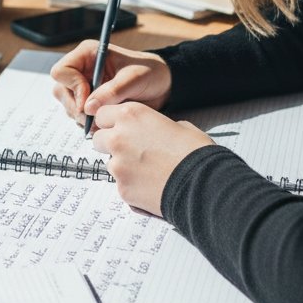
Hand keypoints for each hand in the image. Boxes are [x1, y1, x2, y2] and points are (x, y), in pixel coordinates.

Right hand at [50, 41, 171, 126]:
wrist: (162, 85)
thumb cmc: (150, 73)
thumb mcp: (133, 79)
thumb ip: (112, 92)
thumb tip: (88, 107)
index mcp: (88, 54)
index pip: (62, 71)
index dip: (72, 87)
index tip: (89, 101)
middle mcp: (81, 69)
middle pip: (60, 90)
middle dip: (75, 106)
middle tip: (94, 117)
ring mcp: (84, 86)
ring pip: (67, 104)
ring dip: (82, 116)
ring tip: (103, 119)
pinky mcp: (89, 101)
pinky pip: (77, 115)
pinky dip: (88, 122)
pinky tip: (104, 121)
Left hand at [91, 102, 211, 215]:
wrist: (204, 184)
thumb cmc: (195, 153)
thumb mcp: (177, 125)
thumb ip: (154, 126)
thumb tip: (152, 132)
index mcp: (131, 115)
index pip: (102, 114)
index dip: (110, 122)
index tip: (117, 128)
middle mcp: (118, 137)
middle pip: (98, 139)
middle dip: (110, 144)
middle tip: (130, 150)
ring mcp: (118, 165)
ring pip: (109, 163)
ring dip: (122, 165)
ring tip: (148, 170)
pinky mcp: (121, 188)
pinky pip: (121, 184)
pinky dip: (132, 184)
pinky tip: (152, 184)